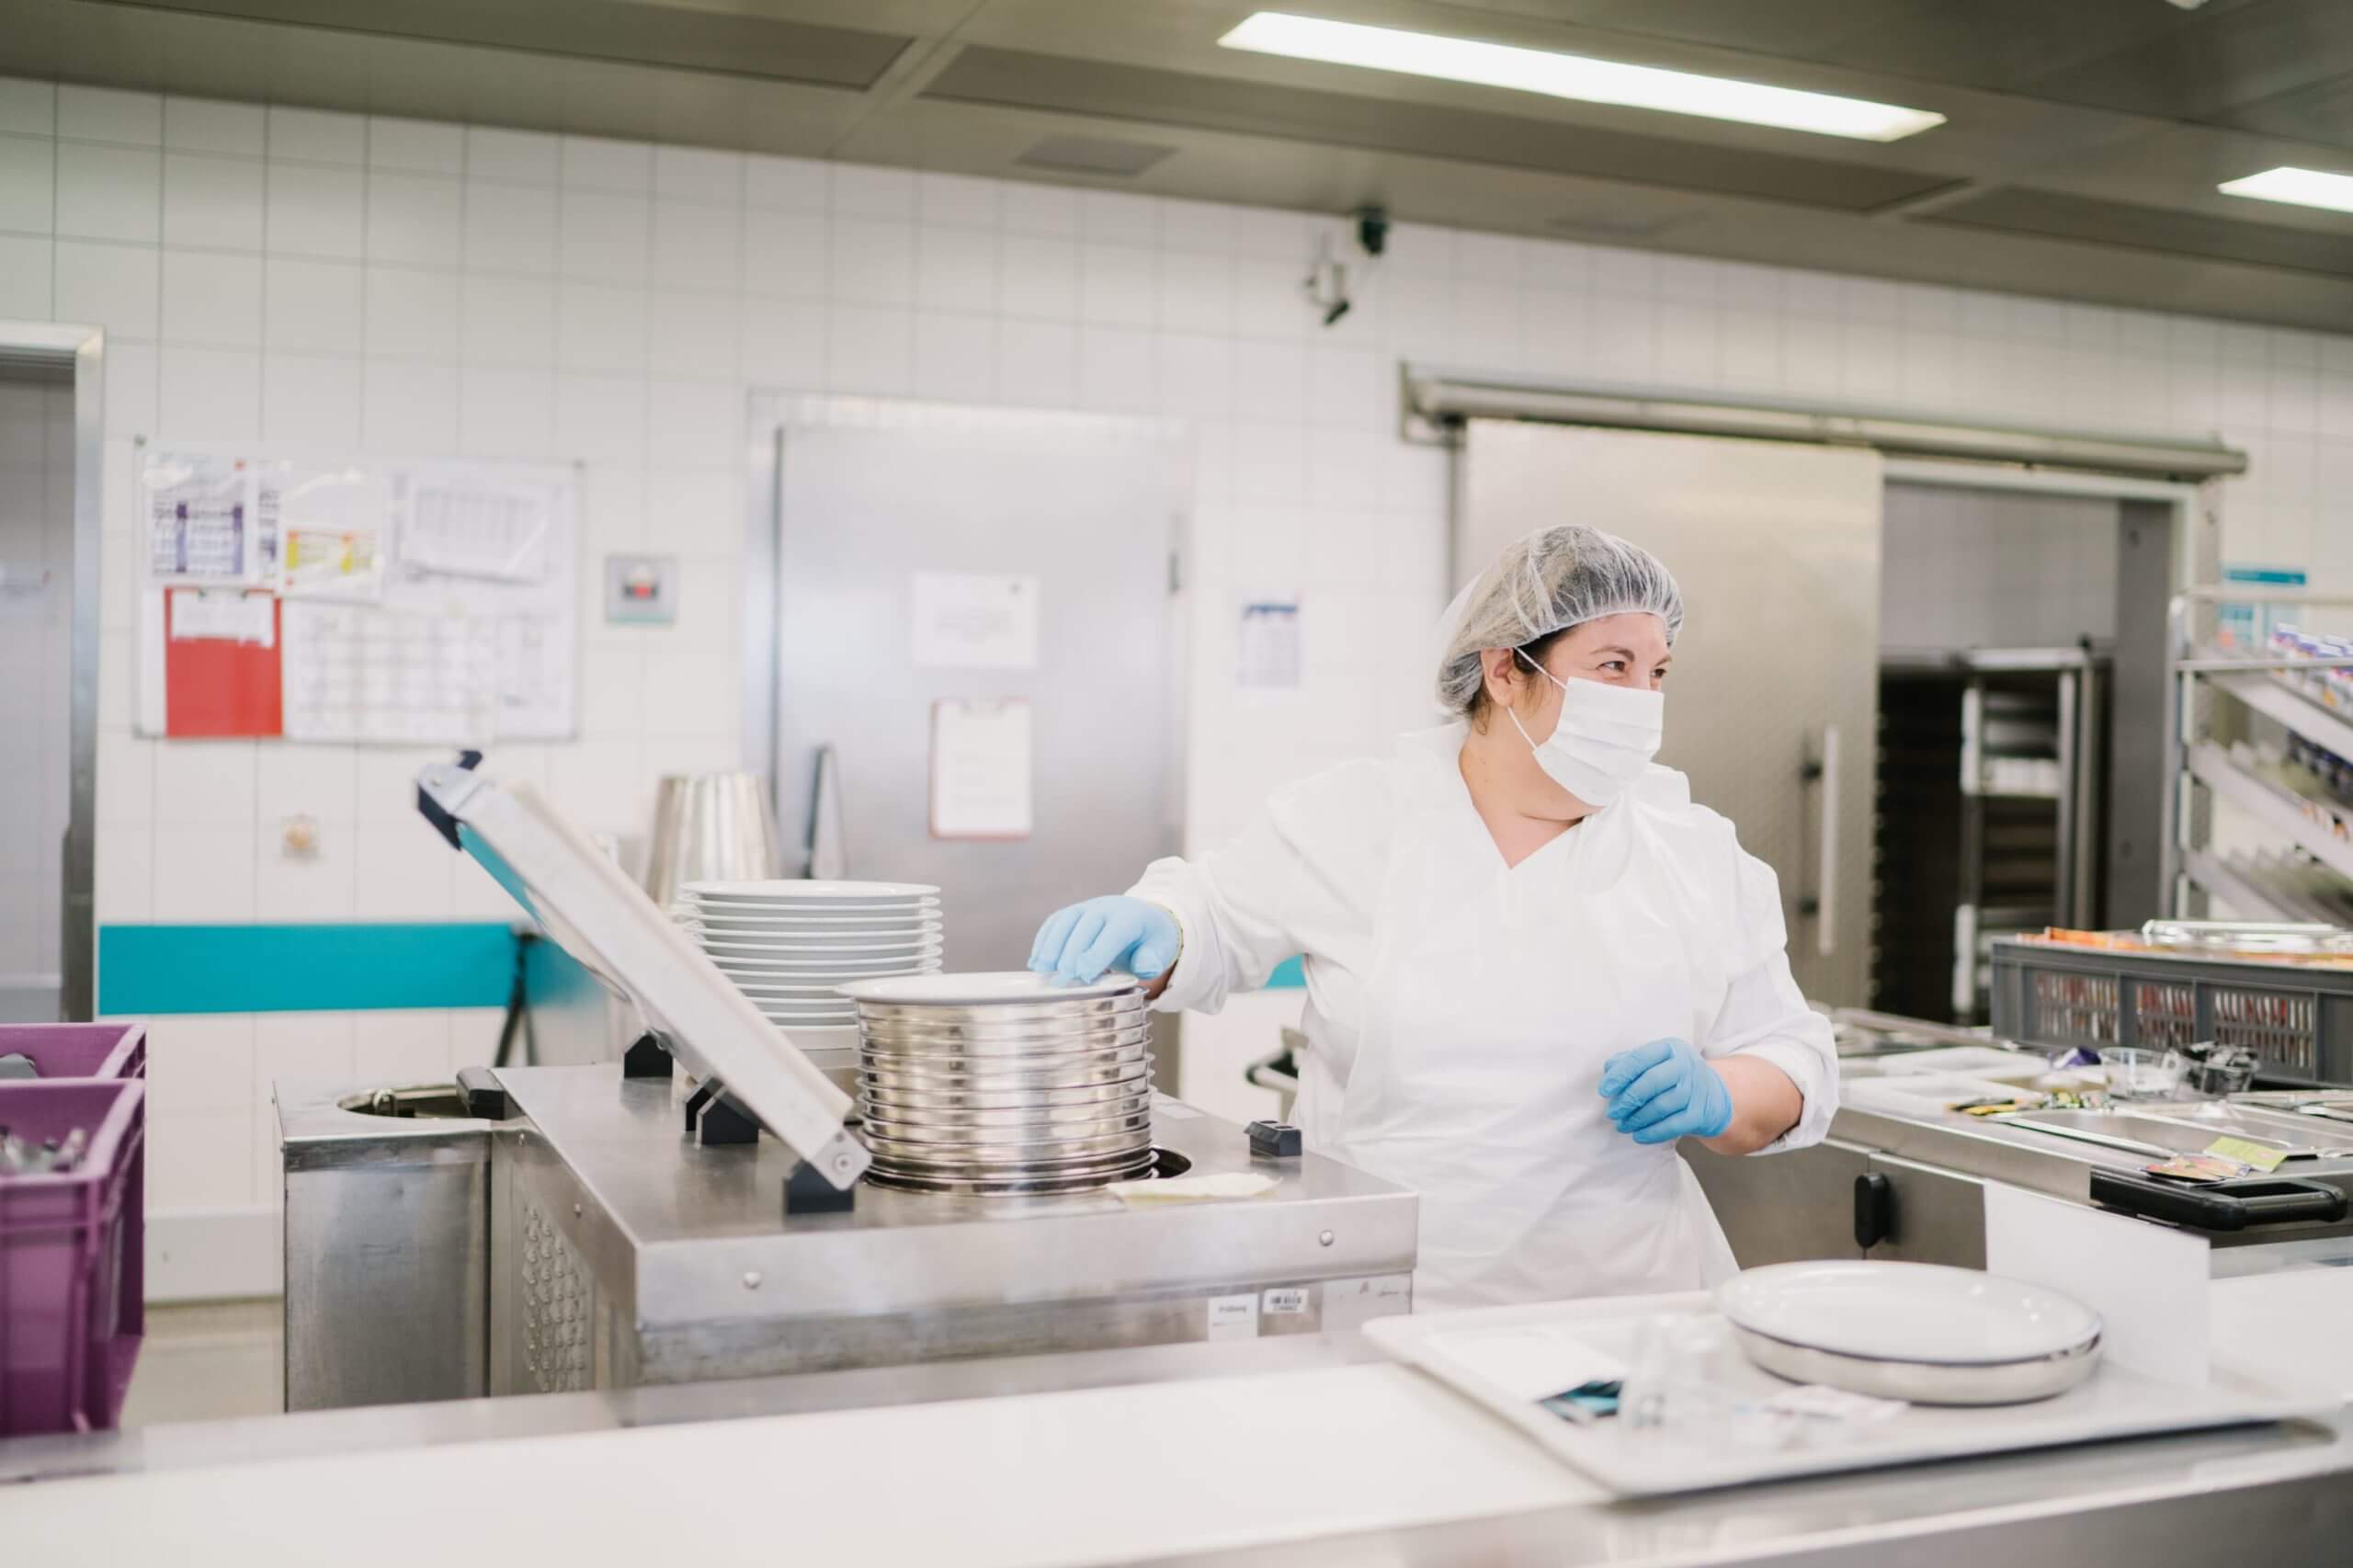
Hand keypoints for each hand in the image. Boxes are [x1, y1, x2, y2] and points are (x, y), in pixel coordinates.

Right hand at [1027, 896, 1180, 985]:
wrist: (1143, 919)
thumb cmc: (1151, 941)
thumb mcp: (1161, 951)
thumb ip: (1153, 960)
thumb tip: (1143, 966)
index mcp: (1131, 917)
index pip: (1113, 933)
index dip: (1097, 953)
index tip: (1084, 976)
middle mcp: (1107, 908)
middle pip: (1085, 926)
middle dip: (1071, 953)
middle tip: (1062, 979)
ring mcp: (1087, 907)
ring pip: (1065, 921)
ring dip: (1051, 946)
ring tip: (1042, 971)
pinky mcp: (1073, 913)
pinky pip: (1054, 923)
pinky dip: (1043, 941)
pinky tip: (1036, 962)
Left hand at [1598, 1037, 1732, 1145]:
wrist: (1714, 1095)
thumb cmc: (1675, 1076)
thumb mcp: (1656, 1061)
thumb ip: (1630, 1061)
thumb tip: (1609, 1070)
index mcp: (1670, 1048)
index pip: (1640, 1058)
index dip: (1620, 1075)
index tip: (1604, 1090)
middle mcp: (1685, 1065)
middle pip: (1651, 1082)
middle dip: (1627, 1099)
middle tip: (1612, 1112)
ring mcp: (1696, 1090)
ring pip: (1661, 1106)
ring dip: (1637, 1118)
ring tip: (1623, 1125)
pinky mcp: (1700, 1113)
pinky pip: (1673, 1125)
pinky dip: (1653, 1132)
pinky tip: (1638, 1135)